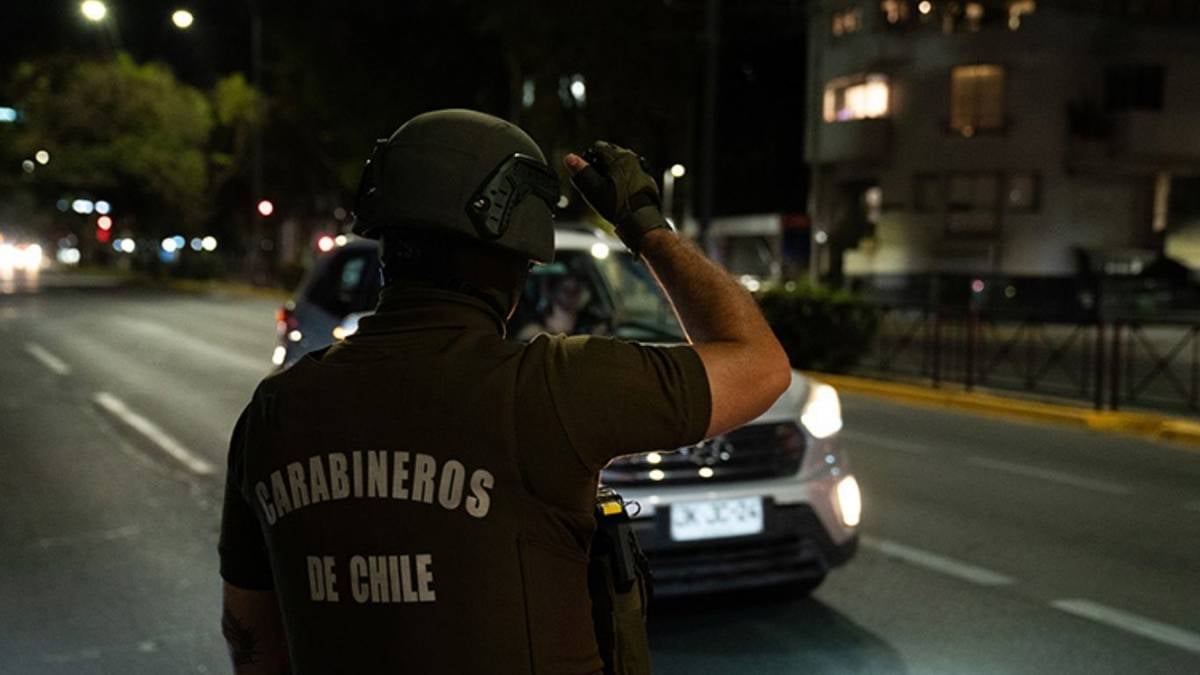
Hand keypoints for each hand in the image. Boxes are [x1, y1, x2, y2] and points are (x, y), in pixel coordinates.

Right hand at [563, 141, 671, 255]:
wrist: (640, 221)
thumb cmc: (617, 206)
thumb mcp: (594, 189)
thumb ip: (581, 171)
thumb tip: (569, 158)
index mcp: (619, 157)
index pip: (598, 147)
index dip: (588, 158)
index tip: (587, 172)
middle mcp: (632, 159)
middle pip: (611, 154)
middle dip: (602, 164)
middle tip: (596, 181)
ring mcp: (641, 169)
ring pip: (621, 163)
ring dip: (613, 171)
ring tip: (608, 188)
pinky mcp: (647, 179)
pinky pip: (631, 173)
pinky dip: (624, 179)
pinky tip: (620, 193)